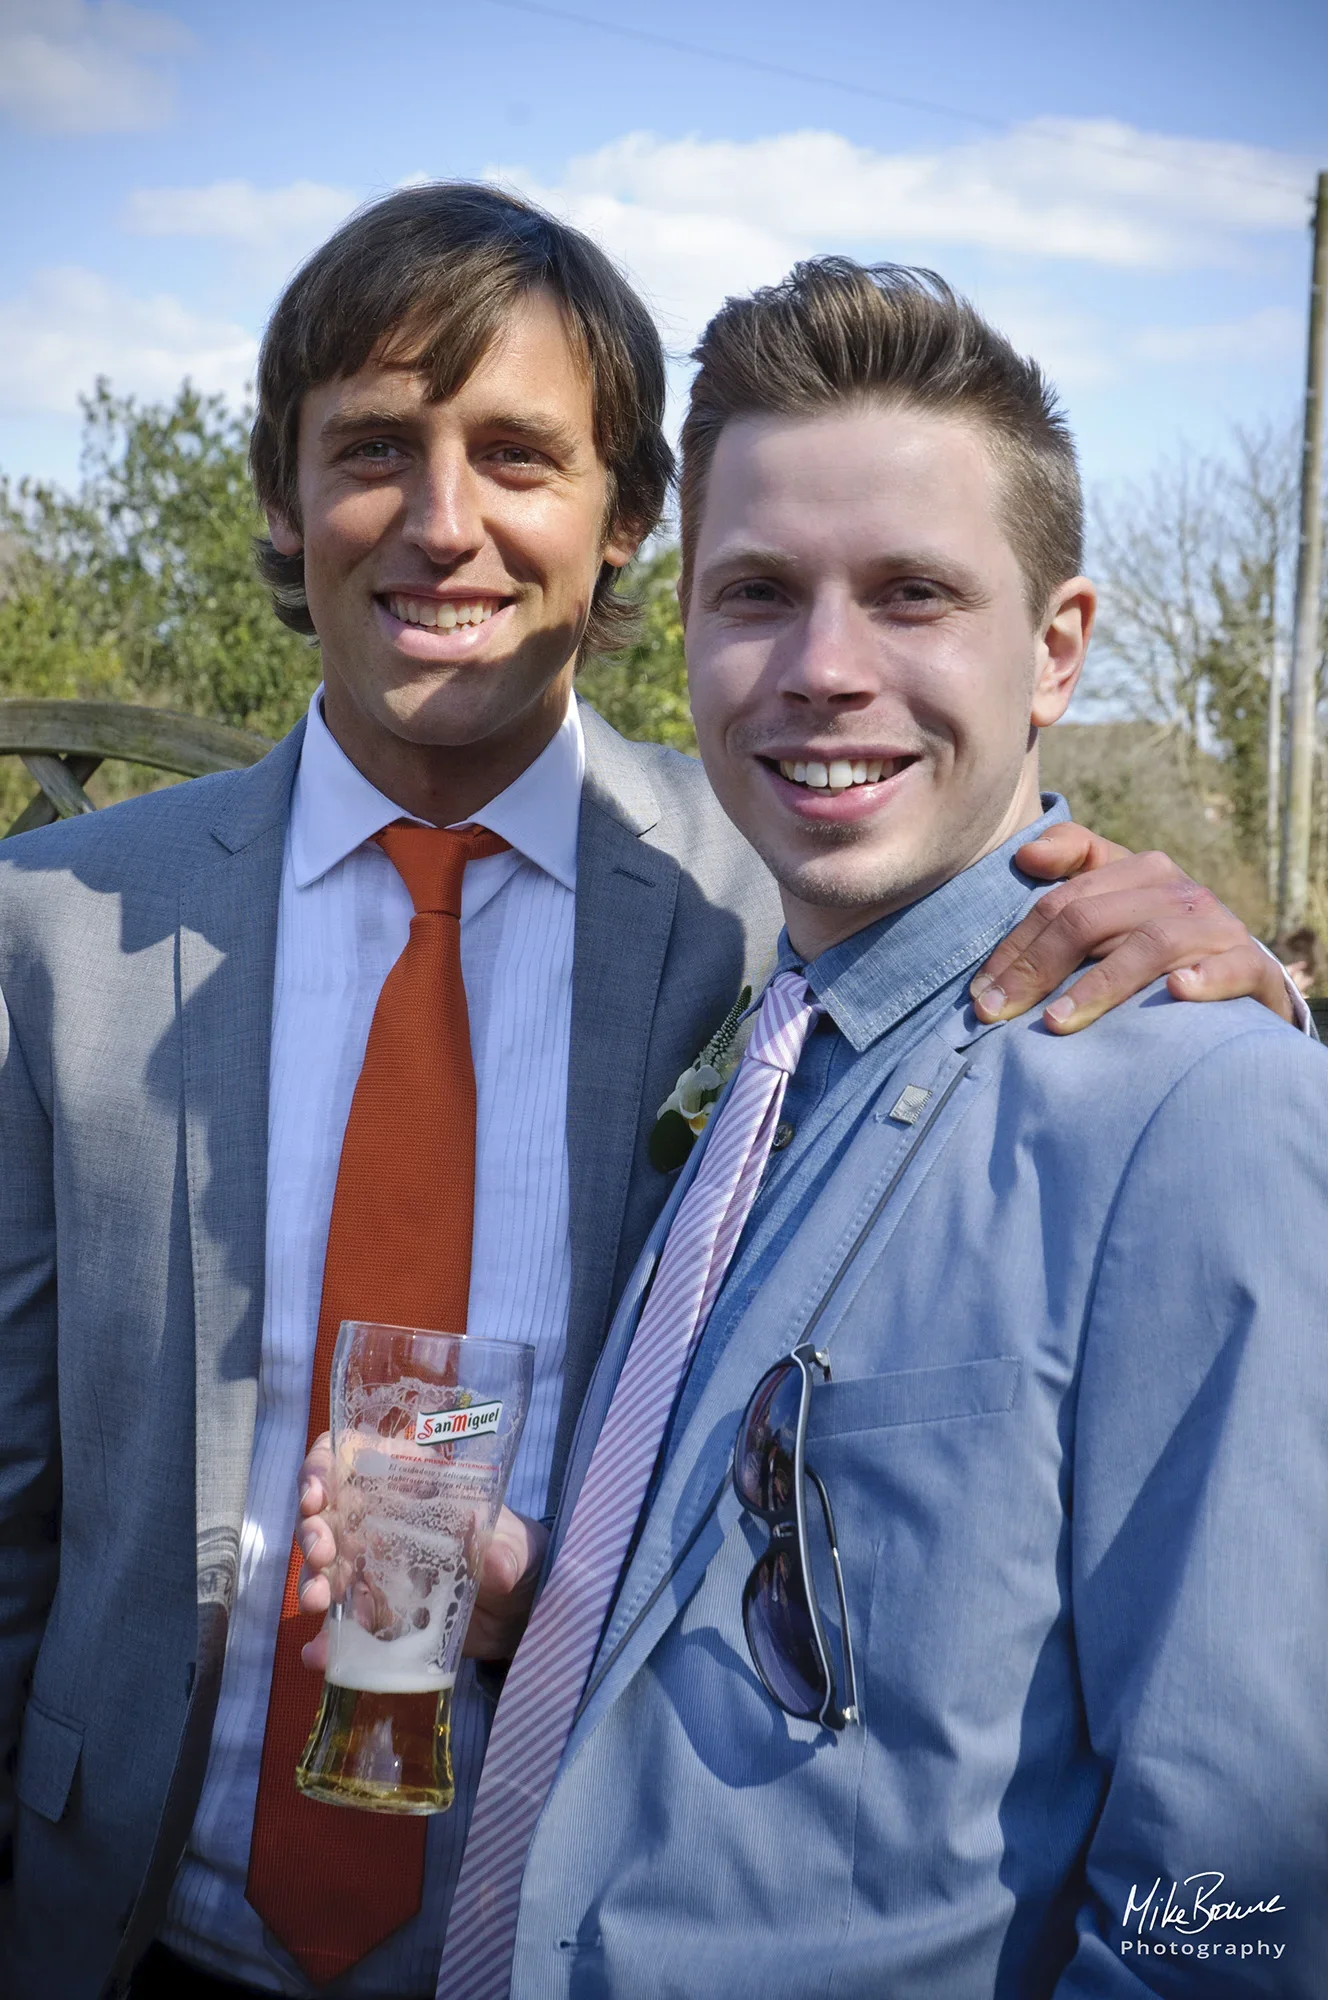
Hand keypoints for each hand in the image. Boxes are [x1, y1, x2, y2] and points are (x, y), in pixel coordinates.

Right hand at [295, 1435, 547, 1672]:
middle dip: (312, 1532)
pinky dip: (327, 1638)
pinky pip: (343, 1621)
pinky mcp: (377, 1611)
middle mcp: (382, 1519)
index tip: (316, 1496)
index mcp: (409, 1483)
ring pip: (326, 1566)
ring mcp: (375, 1566)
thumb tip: (492, 1559)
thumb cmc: (516, 1553)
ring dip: (312, 1581)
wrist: (521, 1611)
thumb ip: (505, 1551)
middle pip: (327, 1513)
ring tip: (317, 1604)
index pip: (351, 1457)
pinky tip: (320, 1652)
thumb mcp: (516, 1546)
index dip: (322, 1469)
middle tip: (321, 1556)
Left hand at [971, 823, 1295, 1033]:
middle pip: (1092, 922)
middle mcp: (1178, 892)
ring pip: (1150, 945)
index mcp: (1140, 871)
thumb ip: (1073, 864)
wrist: (1244, 975)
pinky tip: (1176, 994)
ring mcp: (1216, 928)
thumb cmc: (1162, 938)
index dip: (1015, 947)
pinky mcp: (1251, 966)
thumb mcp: (1119, 898)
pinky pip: (1229, 969)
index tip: (980, 993)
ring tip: (1055, 1022)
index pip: (1061, 904)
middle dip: (1037, 970)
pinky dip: (1203, 979)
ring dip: (1099, 985)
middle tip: (997, 1014)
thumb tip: (1025, 855)